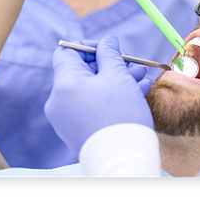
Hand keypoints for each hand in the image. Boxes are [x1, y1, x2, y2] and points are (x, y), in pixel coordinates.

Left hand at [45, 35, 153, 154]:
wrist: (122, 159)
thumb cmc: (119, 115)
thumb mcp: (117, 76)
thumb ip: (110, 54)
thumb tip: (107, 41)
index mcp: (64, 83)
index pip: (66, 52)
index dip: (88, 46)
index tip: (109, 48)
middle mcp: (59, 100)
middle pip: (81, 71)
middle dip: (109, 64)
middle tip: (132, 63)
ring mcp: (66, 118)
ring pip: (90, 89)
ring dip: (114, 80)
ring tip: (140, 76)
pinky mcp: (77, 130)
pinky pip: (91, 106)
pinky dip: (109, 97)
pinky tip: (136, 91)